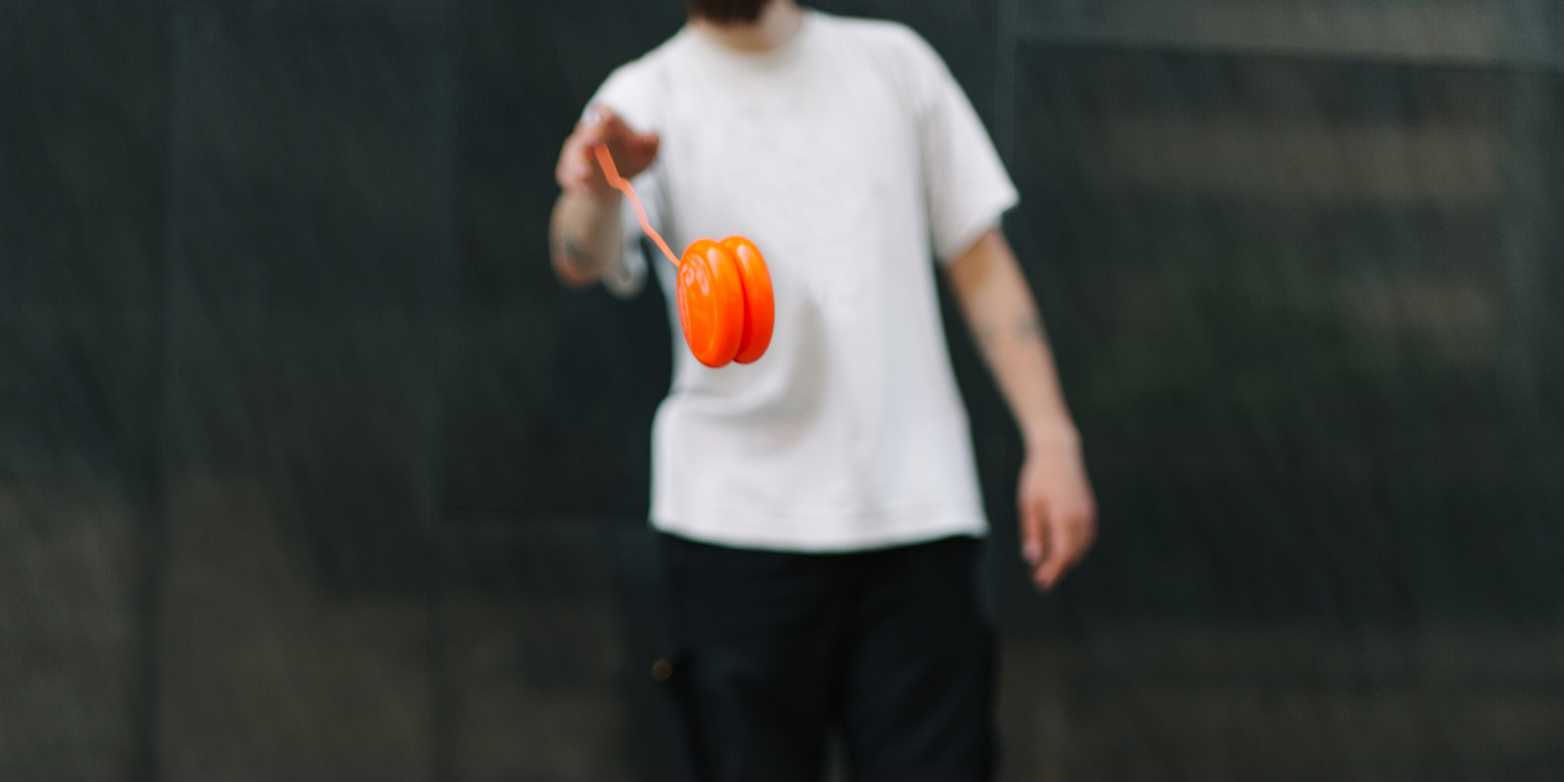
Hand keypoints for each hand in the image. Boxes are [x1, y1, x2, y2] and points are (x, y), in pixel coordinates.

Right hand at [554, 106, 659, 199]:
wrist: (614, 185)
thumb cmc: (630, 162)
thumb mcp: (646, 155)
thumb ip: (652, 144)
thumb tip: (655, 136)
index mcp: (607, 125)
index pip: (603, 113)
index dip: (605, 115)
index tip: (608, 120)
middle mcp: (588, 135)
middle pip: (585, 132)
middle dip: (588, 137)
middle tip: (591, 144)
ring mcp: (575, 153)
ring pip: (573, 155)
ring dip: (578, 164)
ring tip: (585, 175)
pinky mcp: (568, 171)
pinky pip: (568, 173)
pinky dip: (575, 180)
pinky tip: (584, 188)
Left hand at [1018, 430, 1096, 590]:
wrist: (1058, 453)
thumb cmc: (1038, 478)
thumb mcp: (1028, 505)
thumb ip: (1032, 533)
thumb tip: (1033, 558)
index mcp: (1064, 517)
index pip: (1062, 554)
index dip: (1053, 571)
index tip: (1041, 582)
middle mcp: (1080, 518)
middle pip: (1073, 554)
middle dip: (1059, 569)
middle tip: (1041, 580)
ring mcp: (1088, 514)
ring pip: (1082, 547)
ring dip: (1068, 560)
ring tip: (1050, 568)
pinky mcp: (1090, 510)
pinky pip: (1086, 536)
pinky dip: (1076, 547)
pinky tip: (1064, 551)